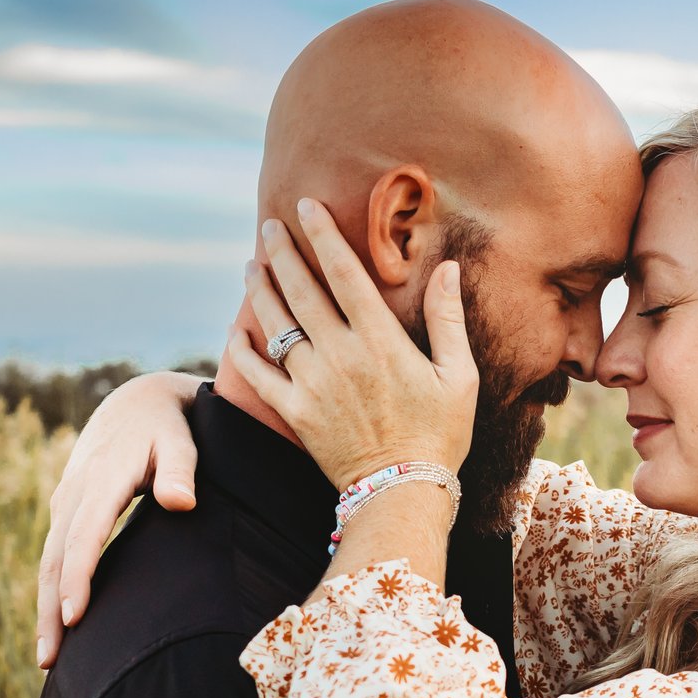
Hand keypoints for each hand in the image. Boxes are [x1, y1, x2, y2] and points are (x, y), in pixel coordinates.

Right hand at [35, 370, 202, 667]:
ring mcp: (65, 501)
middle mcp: (74, 493)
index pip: (84, 536)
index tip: (75, 619)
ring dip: (45, 608)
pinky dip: (52, 590)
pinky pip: (54, 555)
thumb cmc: (168, 427)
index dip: (78, 578)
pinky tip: (57, 623)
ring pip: (49, 561)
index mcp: (101, 478)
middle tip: (49, 661)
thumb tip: (182, 502)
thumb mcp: (182, 439)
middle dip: (50, 611)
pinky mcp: (66, 510)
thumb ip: (181, 469)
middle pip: (55, 559)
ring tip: (48, 657)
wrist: (137, 402)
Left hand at [224, 198, 476, 490]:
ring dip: (261, 290)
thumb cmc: (439, 433)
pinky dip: (244, 349)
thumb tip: (449, 268)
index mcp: (381, 340)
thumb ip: (448, 319)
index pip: (344, 272)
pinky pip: (258, 374)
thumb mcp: (459, 375)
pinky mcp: (294, 412)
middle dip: (283, 252)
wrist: (403, 491)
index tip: (307, 206)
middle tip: (270, 226)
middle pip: (302, 289)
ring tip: (253, 265)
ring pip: (276, 324)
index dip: (322, 234)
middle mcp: (341, 354)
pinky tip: (238, 329)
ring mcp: (312, 383)